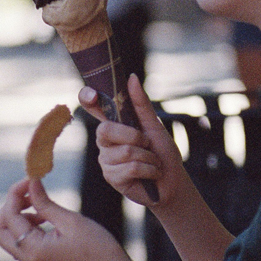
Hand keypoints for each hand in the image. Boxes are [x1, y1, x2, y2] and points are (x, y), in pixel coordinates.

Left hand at [0, 178, 128, 260]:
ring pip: (9, 235)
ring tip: (41, 204)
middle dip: (10, 206)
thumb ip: (44, 202)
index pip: (9, 216)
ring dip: (18, 215)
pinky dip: (26, 225)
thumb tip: (30, 181)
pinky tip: (45, 217)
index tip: (31, 178)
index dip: (16, 193)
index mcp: (33, 250)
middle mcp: (26, 259)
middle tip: (30, 192)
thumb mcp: (69, 220)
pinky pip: (21, 241)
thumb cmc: (96, 247)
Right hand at [78, 74, 185, 207]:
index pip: (93, 107)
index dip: (88, 98)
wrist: (172, 183)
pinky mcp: (112, 178)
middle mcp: (106, 141)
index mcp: (115, 125)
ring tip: (152, 162)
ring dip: (148, 157)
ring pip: (124, 151)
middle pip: (106, 130)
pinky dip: (149, 169)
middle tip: (147, 143)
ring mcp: (107, 160)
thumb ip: (141, 104)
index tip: (92, 94)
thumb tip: (131, 77)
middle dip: (134, 136)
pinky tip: (151, 174)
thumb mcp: (154, 126)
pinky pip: (130, 167)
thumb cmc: (163, 153)